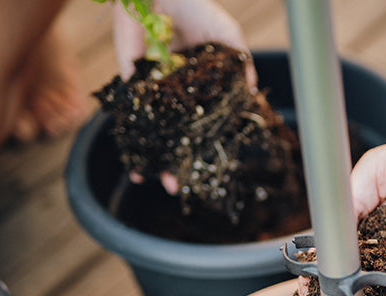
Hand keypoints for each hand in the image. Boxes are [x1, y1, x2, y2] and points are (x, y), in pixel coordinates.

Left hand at [112, 0, 252, 194]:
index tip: (213, 170)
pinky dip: (131, 141)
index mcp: (204, 87)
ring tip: (164, 182)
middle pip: (182, 135)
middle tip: (183, 187)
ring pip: (158, 133)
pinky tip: (134, 167)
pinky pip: (131, 118)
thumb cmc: (196, 6)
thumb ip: (242, 66)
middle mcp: (181, 94)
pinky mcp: (133, 83)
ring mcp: (156, 92)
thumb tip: (255, 95)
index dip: (211, 147)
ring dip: (159, 159)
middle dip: (182, 162)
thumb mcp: (228, 37)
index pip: (208, 123)